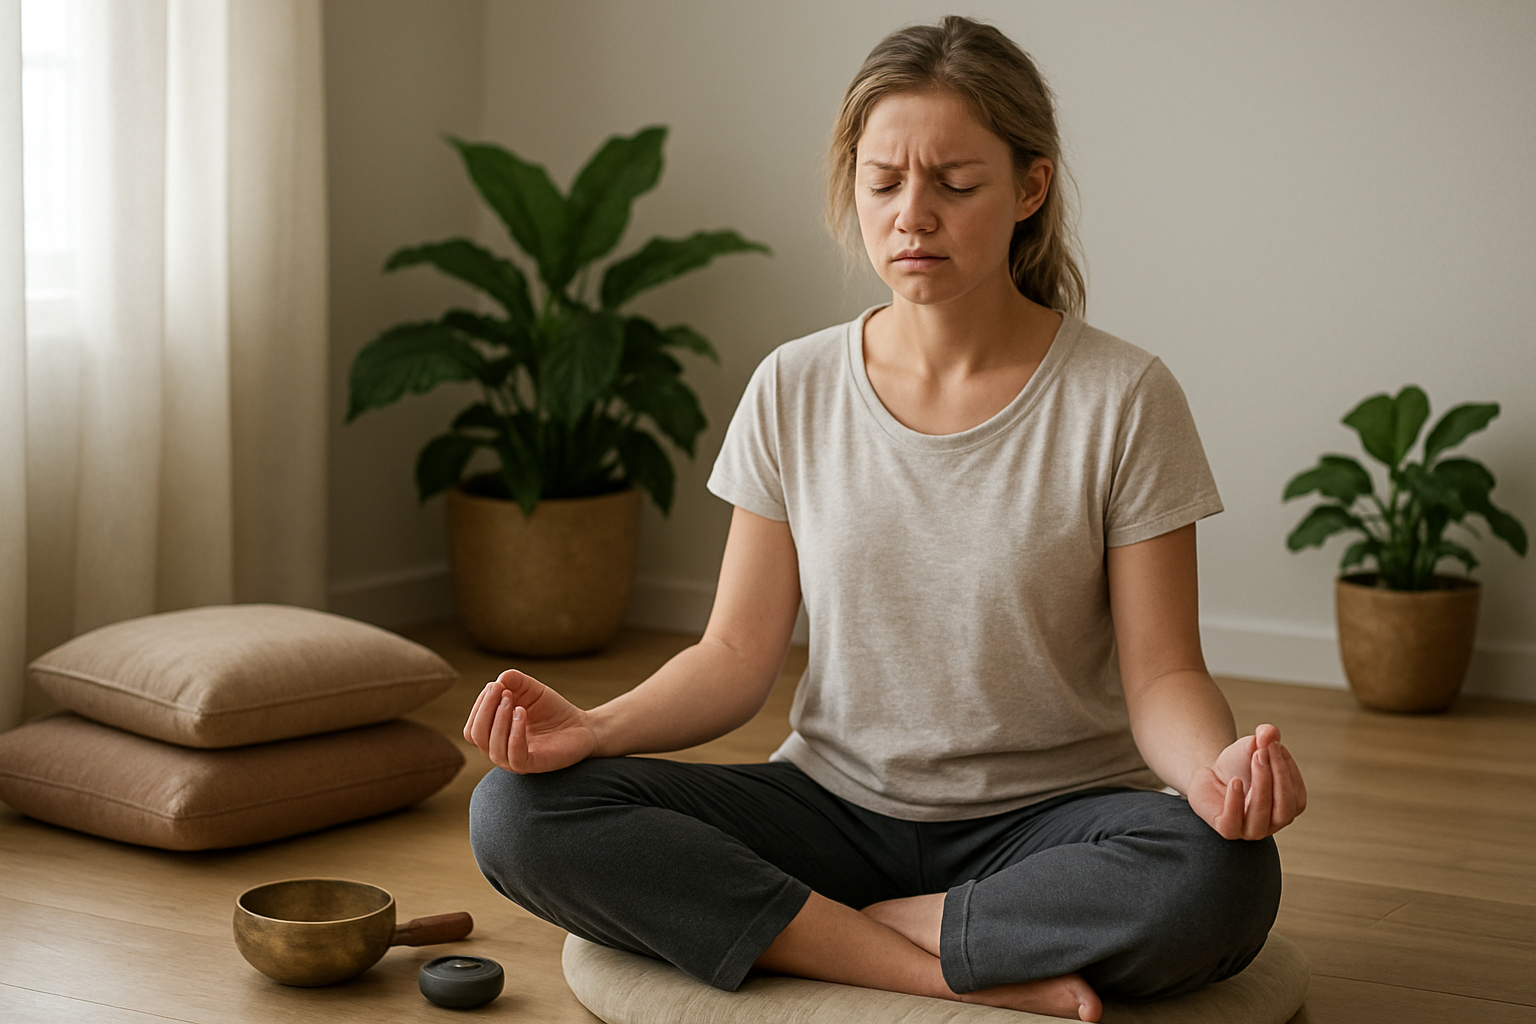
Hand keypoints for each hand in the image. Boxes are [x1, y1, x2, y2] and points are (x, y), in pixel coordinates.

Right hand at [462, 669, 596, 773]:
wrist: (580, 725)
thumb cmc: (551, 710)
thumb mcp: (530, 689)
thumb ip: (513, 681)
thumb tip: (497, 681)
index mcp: (494, 736)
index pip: (473, 727)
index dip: (480, 705)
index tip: (496, 685)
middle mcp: (500, 751)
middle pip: (476, 736)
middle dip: (485, 710)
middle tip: (504, 691)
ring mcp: (515, 761)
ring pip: (493, 747)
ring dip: (500, 720)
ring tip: (516, 703)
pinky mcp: (534, 765)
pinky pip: (515, 756)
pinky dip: (515, 733)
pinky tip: (522, 714)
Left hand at [1187, 724, 1307, 839]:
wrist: (1211, 774)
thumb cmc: (1240, 764)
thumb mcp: (1254, 746)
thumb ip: (1265, 737)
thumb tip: (1269, 732)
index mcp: (1289, 807)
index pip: (1296, 796)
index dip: (1287, 769)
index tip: (1273, 743)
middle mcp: (1273, 823)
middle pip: (1283, 808)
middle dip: (1276, 777)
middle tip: (1263, 750)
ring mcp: (1250, 830)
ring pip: (1260, 815)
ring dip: (1260, 785)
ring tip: (1254, 758)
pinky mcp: (1226, 829)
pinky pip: (1233, 823)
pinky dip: (1236, 802)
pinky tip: (1235, 782)